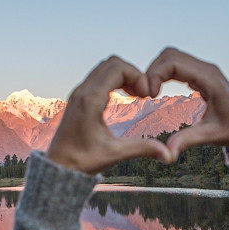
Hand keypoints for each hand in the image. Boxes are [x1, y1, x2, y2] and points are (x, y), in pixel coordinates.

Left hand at [47, 56, 171, 173]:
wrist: (59, 166)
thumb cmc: (83, 161)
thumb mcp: (115, 154)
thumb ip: (143, 149)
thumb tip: (169, 154)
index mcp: (90, 100)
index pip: (117, 68)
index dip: (138, 76)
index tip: (147, 95)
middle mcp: (82, 91)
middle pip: (112, 63)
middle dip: (132, 73)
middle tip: (144, 93)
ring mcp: (79, 92)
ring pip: (105, 67)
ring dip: (124, 76)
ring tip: (137, 94)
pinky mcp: (78, 97)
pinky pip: (99, 76)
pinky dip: (115, 80)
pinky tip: (125, 97)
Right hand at [146, 47, 228, 158]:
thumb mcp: (211, 136)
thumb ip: (188, 140)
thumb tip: (167, 153)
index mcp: (209, 78)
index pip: (174, 62)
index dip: (155, 74)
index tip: (149, 96)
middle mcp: (206, 69)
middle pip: (170, 55)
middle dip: (152, 70)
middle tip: (145, 94)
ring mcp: (204, 70)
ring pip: (172, 57)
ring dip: (156, 71)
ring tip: (149, 93)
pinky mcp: (201, 76)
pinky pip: (178, 65)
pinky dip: (163, 73)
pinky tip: (157, 91)